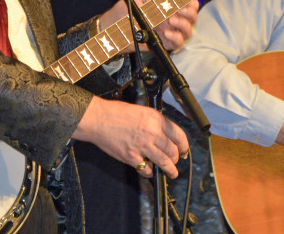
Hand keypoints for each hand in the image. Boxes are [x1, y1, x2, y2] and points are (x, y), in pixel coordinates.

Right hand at [72, 96, 188, 177]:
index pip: (178, 135)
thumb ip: (155, 122)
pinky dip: (149, 171)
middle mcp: (152, 133)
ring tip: (172, 173)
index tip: (184, 150)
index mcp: (156, 120)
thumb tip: (165, 134)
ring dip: (170, 169)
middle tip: (176, 160)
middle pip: (173, 151)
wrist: (99, 119)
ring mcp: (143, 146)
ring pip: (164, 162)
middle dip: (176, 158)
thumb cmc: (117, 113)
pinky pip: (146, 169)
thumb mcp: (142, 111)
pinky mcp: (132, 157)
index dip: (184, 145)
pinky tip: (149, 170)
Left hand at [98, 0, 198, 52]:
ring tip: (170, 21)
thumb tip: (166, 2)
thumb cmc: (121, 14)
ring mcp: (166, 32)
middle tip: (178, 11)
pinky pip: (178, 44)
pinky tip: (166, 33)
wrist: (111, 31)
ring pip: (187, 31)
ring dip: (183, 25)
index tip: (189, 0)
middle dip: (189, 13)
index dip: (191, 1)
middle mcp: (168, 19)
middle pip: (191, 17)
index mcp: (164, 7)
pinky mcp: (162, 44)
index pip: (184, 3)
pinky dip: (176, 38)